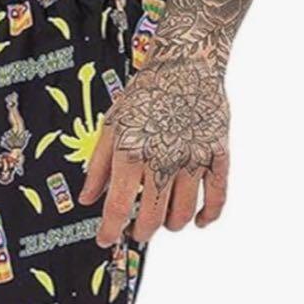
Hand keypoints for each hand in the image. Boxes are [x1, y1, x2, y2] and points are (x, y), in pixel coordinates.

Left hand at [79, 55, 230, 246]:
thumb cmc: (145, 94)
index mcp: (132, 153)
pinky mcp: (218, 154)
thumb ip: (98, 167)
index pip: (118, 208)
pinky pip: (217, 197)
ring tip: (163, 221)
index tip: (105, 240)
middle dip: (140, 232)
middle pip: (152, 218)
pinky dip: (208, 216)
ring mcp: (193, 158)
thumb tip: (86, 200)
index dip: (110, 231)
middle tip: (136, 231)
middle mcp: (163, 159)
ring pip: (182, 214)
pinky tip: (199, 222)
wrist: (186, 62)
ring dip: (170, 226)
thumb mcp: (111, 127)